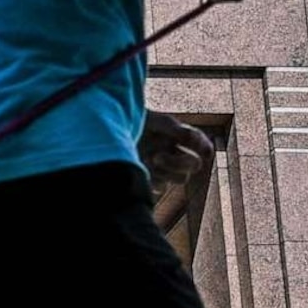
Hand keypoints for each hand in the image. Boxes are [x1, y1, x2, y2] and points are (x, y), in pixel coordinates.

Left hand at [140, 112, 214, 231]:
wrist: (103, 135)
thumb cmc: (128, 123)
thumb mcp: (151, 121)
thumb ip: (173, 127)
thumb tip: (192, 136)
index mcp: (175, 134)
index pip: (198, 142)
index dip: (204, 146)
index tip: (205, 151)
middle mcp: (172, 151)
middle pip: (193, 165)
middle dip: (179, 163)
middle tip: (156, 156)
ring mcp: (161, 167)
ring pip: (180, 178)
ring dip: (167, 172)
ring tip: (147, 161)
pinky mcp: (149, 178)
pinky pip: (160, 186)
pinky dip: (153, 180)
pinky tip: (140, 169)